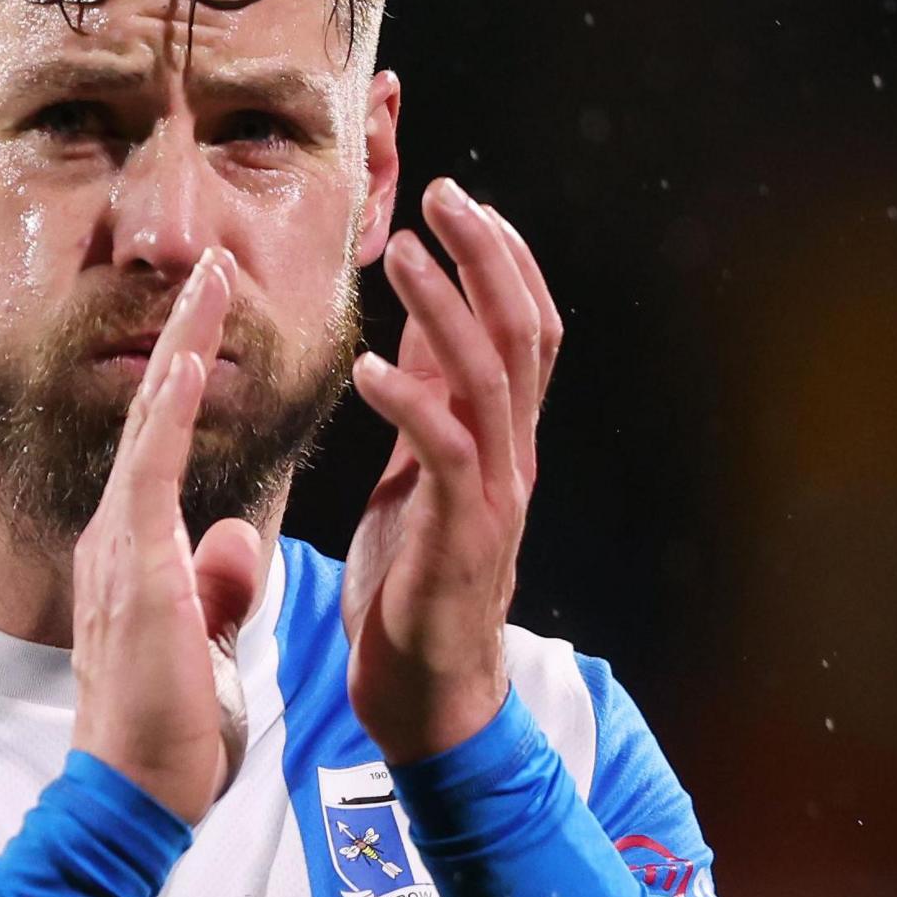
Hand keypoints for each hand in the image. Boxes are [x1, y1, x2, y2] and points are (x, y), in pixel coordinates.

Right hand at [69, 246, 264, 825]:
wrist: (135, 800)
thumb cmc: (168, 738)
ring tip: (208, 277)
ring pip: (151, 423)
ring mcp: (119, 546)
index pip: (166, 444)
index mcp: (139, 554)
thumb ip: (218, 588)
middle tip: (210, 263)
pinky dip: (171, 409)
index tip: (214, 317)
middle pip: (154, 412)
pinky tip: (190, 355)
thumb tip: (232, 537)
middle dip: (184, 334)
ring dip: (181, 345)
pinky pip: (152, 467)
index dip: (189, 377)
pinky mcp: (135, 566)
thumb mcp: (207, 647)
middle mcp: (119, 537)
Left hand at [343, 177, 562, 763]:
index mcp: (503, 441)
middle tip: (444, 193)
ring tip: (404, 253)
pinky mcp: (460, 537)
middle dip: (487, 254)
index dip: (503, 258)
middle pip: (521, 332)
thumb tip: (425, 318)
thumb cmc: (414, 589)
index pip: (526, 327)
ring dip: (447, 306)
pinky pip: (446, 454)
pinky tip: (370, 367)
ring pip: (489, 379)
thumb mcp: (419, 474)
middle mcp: (513, 458)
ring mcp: (495, 497)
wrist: (429, 702)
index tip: (460, 200)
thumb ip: (430, 400)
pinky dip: (412, 402)